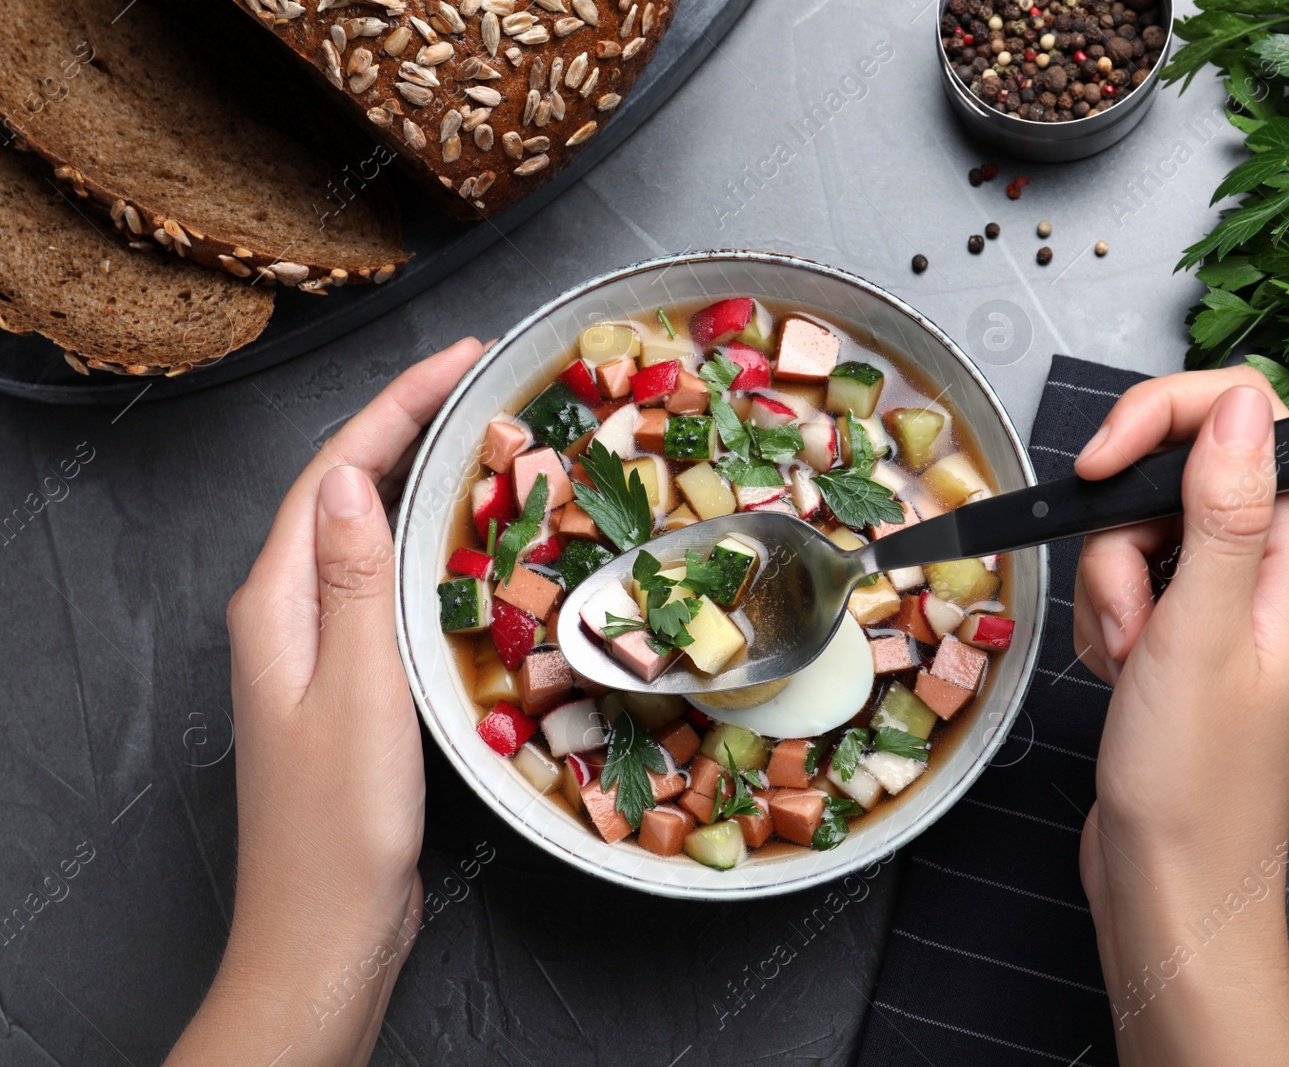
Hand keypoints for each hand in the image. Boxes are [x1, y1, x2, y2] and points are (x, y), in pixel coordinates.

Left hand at [167, 338, 484, 1066]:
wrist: (324, 926)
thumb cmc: (339, 825)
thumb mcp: (357, 693)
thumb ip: (354, 582)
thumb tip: (354, 477)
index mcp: (277, 603)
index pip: (335, 471)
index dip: (397, 404)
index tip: (462, 358)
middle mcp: (285, 612)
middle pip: (344, 487)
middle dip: (407, 420)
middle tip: (482, 378)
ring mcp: (313, 645)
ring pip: (364, 530)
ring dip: (417, 474)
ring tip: (481, 435)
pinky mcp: (345, 678)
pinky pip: (382, 579)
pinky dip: (424, 540)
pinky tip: (466, 541)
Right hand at [1070, 368, 1288, 1064]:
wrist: (1171, 880)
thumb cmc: (1196, 781)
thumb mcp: (1200, 632)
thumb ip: (1223, 509)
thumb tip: (1242, 403)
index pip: (1245, 415)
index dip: (1161, 423)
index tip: (1099, 467)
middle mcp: (1273, 562)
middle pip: (1174, 472)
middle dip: (1120, 536)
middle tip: (1132, 613)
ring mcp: (1227, 596)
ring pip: (1135, 527)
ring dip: (1108, 589)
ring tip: (1129, 660)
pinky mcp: (1186, 627)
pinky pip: (1123, 579)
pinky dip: (1104, 618)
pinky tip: (1119, 672)